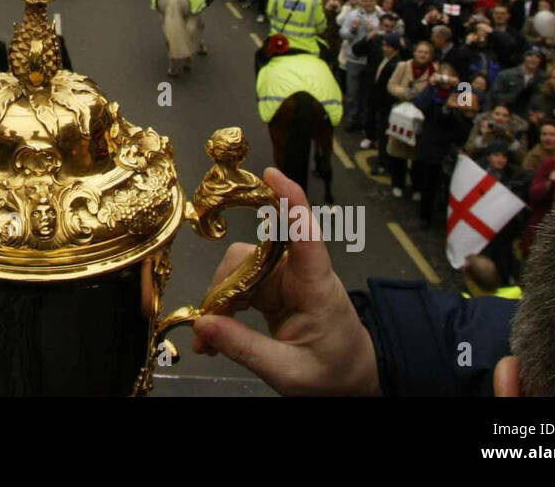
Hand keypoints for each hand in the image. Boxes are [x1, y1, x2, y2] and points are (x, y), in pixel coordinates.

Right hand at [191, 168, 380, 395]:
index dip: (290, 201)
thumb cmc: (333, 374)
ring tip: (210, 339)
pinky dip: (224, 307)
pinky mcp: (273, 290)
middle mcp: (300, 275)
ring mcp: (284, 280)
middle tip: (208, 327)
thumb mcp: (289, 373)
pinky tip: (216, 333)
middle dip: (223, 286)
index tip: (271, 174)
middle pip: (251, 255)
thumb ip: (245, 348)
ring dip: (220, 300)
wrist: (351, 380)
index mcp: (317, 288)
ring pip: (238, 270)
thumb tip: (203, 325)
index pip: (306, 235)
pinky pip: (239, 286)